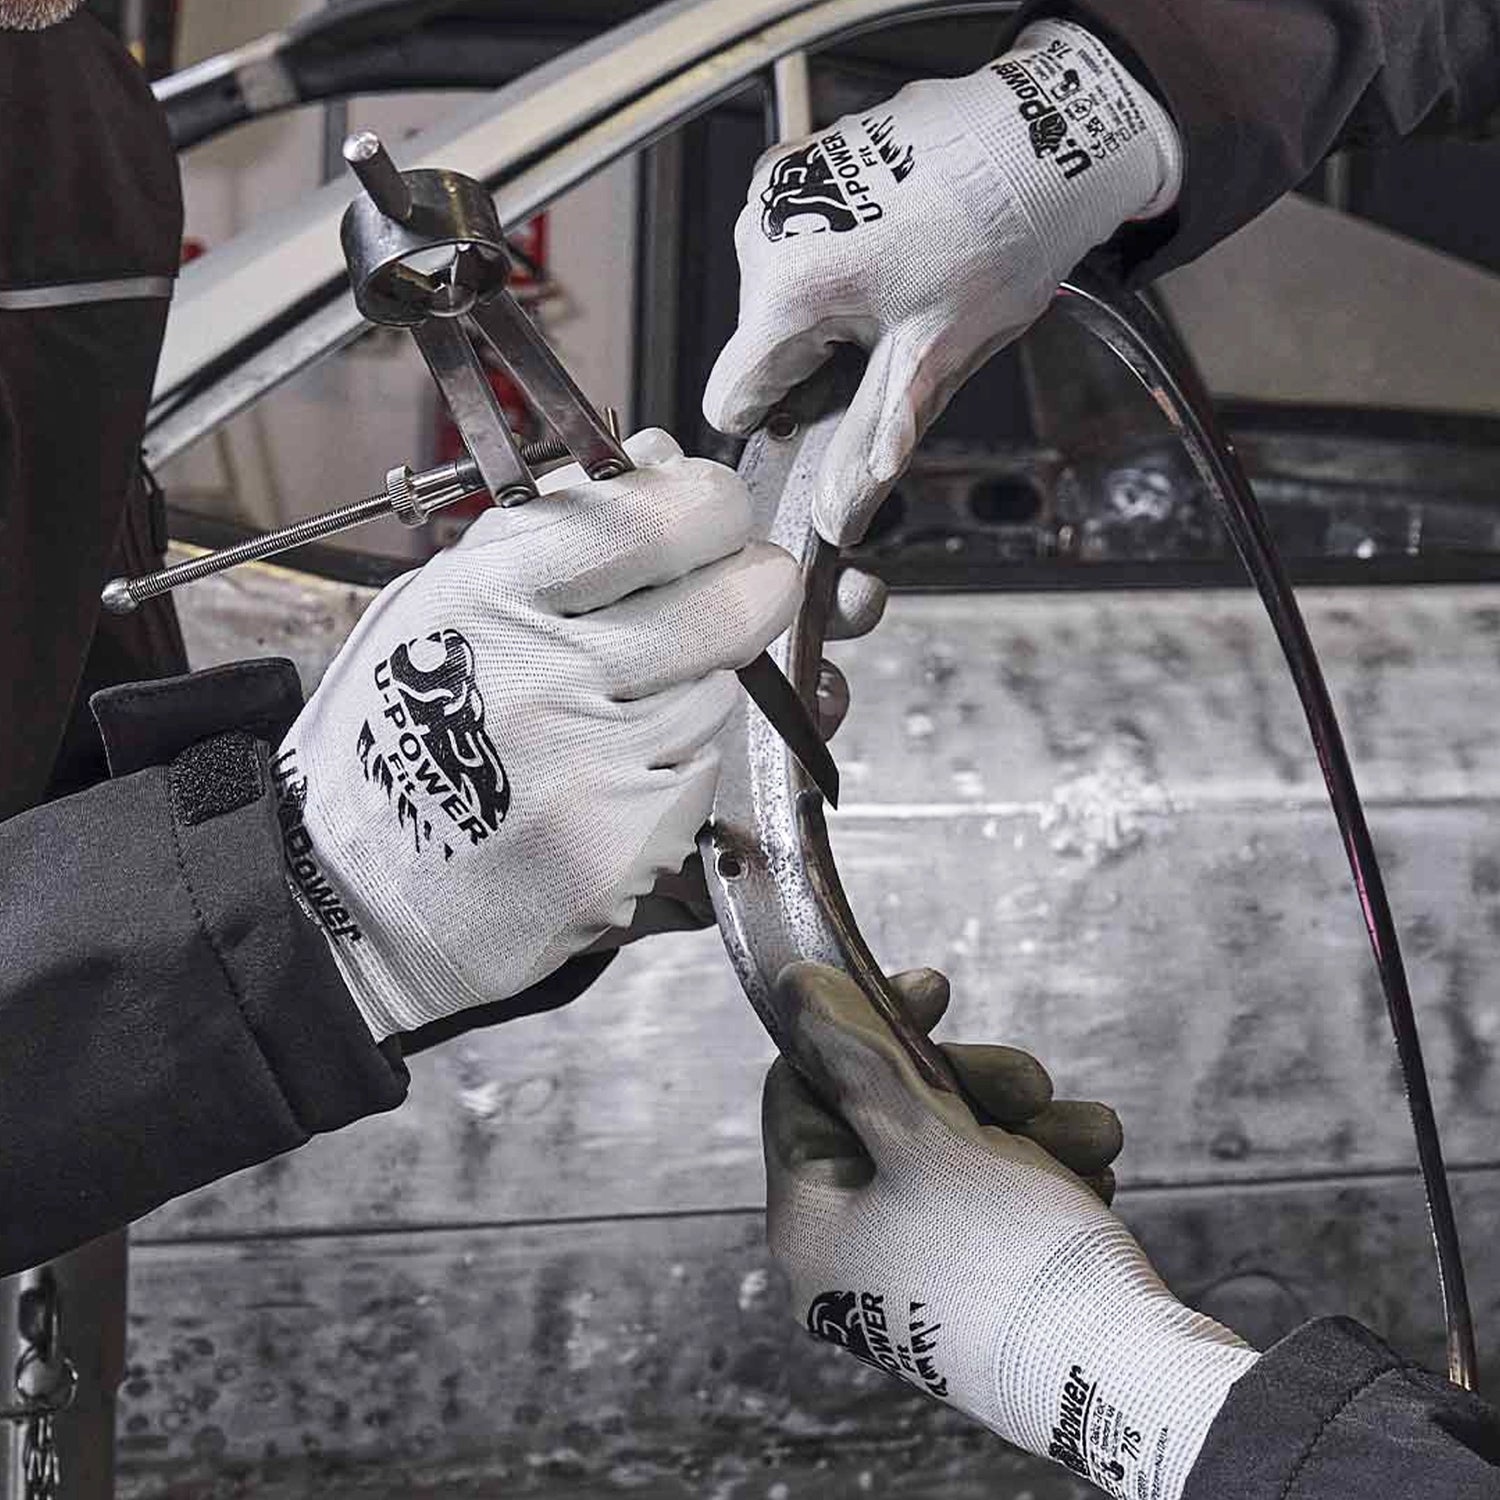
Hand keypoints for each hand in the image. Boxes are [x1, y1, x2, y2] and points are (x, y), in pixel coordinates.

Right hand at [274, 430, 799, 1038]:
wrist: (358, 902)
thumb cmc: (394, 744)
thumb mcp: (437, 608)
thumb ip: (549, 533)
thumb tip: (657, 461)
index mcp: (486, 602)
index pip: (645, 523)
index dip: (710, 504)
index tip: (720, 508)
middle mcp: (542, 681)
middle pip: (720, 609)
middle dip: (755, 586)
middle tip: (752, 584)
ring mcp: (591, 770)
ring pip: (717, 693)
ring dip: (698, 683)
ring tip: (623, 706)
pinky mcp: (627, 843)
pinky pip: (701, 771)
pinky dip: (678, 762)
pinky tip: (615, 773)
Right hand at [704, 19, 1180, 547]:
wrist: (1042, 135)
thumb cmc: (998, 231)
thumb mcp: (934, 359)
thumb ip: (873, 444)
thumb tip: (835, 514)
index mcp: (787, 288)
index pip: (731, 400)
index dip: (783, 421)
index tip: (832, 408)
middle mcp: (764, 233)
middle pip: (763, 349)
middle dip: (822, 360)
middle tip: (896, 334)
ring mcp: (781, 191)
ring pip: (782, 300)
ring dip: (833, 311)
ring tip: (903, 284)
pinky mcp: (801, 165)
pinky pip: (798, 247)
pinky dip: (839, 262)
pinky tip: (896, 248)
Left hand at [764, 963, 1255, 1499]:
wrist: (1132, 1388)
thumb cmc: (1012, 1261)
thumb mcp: (928, 1138)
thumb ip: (857, 1055)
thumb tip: (793, 989)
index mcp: (810, 1220)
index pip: (805, 1085)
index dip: (866, 1023)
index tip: (936, 989)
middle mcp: (849, 1254)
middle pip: (889, 1116)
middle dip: (974, 1086)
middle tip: (1033, 1080)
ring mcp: (912, 1278)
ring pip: (957, 1155)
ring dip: (1028, 1128)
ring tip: (1091, 1135)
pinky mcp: (977, 1294)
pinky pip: (995, 1204)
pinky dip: (1044, 1176)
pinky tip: (1093, 1177)